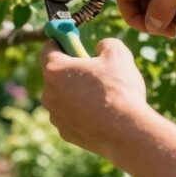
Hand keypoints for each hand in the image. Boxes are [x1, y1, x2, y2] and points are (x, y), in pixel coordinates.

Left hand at [40, 38, 149, 157]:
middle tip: (94, 72)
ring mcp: (55, 115)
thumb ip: (105, 44)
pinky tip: (102, 115)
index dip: (62, 43)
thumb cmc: (119, 90)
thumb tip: (100, 48)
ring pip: (64, 98)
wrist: (126, 131)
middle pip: (56, 75)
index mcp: (55, 70)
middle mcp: (48, 93)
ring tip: (102, 97)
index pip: (48, 49)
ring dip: (77, 94)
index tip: (74, 43)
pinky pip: (71, 117)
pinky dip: (82, 114)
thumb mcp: (117, 54)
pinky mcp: (65, 133)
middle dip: (73, 71)